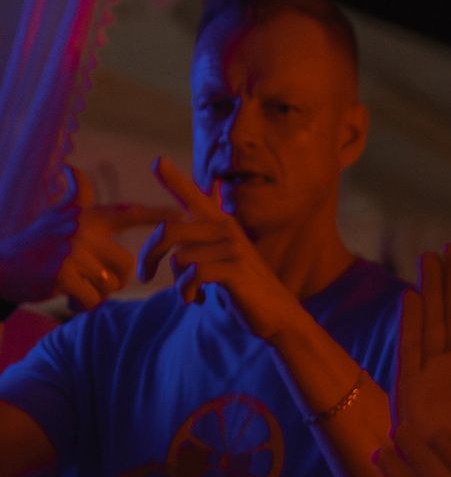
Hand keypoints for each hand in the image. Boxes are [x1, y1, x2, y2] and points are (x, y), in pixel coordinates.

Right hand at [0, 168, 166, 309]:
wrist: (2, 266)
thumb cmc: (36, 244)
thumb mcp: (56, 215)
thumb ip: (75, 197)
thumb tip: (75, 170)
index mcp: (87, 217)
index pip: (128, 213)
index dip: (156, 215)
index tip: (182, 216)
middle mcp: (83, 230)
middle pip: (127, 264)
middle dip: (116, 281)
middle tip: (96, 284)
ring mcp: (73, 252)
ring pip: (109, 285)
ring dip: (97, 294)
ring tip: (76, 288)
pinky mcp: (63, 275)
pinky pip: (93, 299)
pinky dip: (83, 305)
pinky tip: (68, 299)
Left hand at [136, 158, 299, 338]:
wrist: (279, 315)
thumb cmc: (245, 290)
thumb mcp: (220, 261)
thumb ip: (198, 245)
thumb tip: (169, 238)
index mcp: (220, 225)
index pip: (194, 196)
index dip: (174, 179)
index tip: (158, 161)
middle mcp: (226, 228)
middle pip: (169, 230)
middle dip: (149, 254)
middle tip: (145, 276)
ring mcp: (232, 247)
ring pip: (179, 258)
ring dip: (177, 283)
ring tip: (191, 294)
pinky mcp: (235, 268)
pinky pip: (193, 274)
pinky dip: (187, 292)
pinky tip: (198, 300)